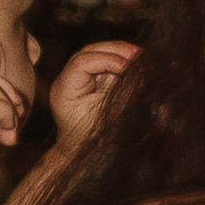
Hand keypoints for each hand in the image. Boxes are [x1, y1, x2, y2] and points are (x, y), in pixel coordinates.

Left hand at [43, 33, 140, 154]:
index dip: (108, 60)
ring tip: (141, 57)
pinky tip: (136, 63)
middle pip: (89, 51)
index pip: (82, 62)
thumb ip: (125, 91)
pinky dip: (120, 59)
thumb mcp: (111, 116)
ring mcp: (76, 78)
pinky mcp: (89, 79)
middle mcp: (66, 80)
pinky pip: (104, 61)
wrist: (83, 154)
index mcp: (64, 90)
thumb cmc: (94, 140)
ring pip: (97, 52)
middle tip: (140, 55)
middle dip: (116, 50)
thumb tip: (141, 69)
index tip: (129, 67)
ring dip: (120, 52)